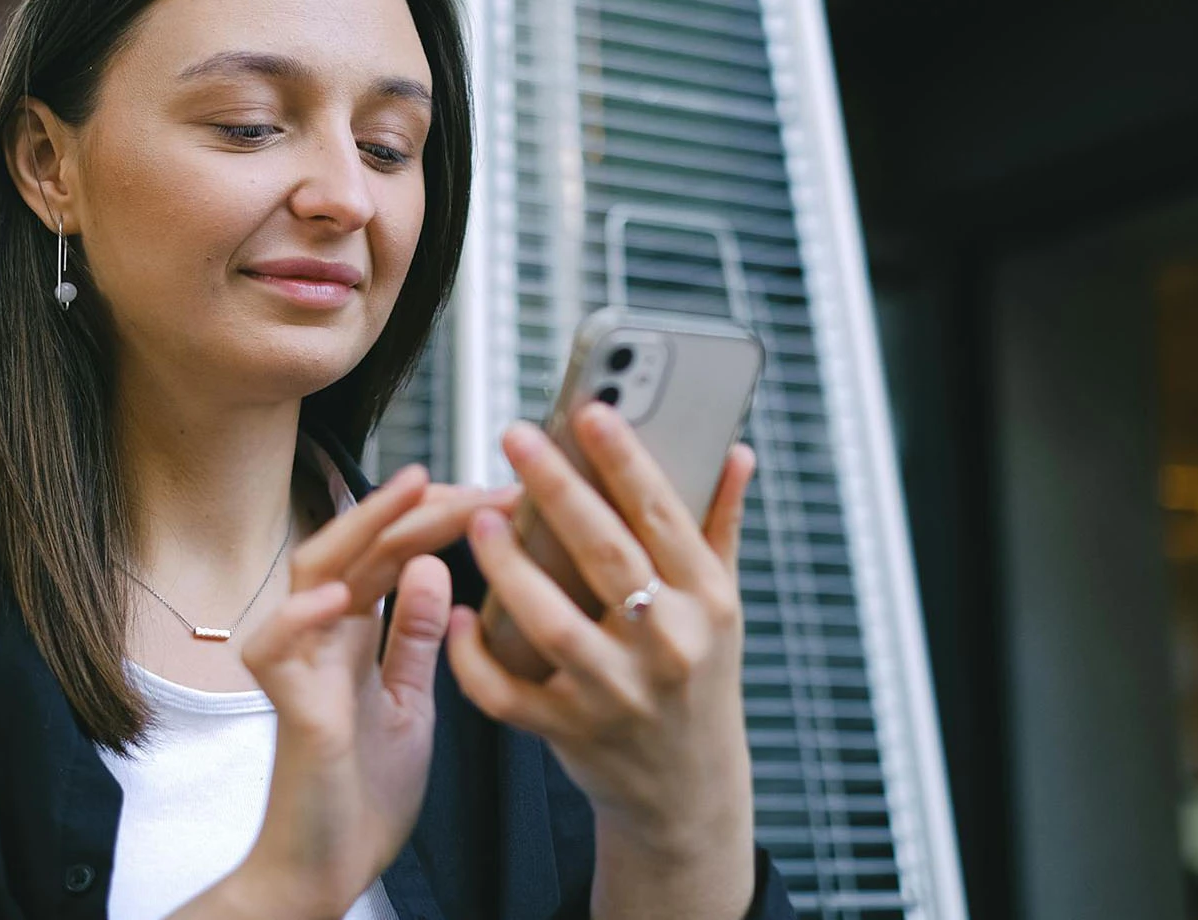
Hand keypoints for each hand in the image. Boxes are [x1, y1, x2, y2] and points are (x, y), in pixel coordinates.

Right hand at [225, 466, 516, 918]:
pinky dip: (301, 617)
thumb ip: (415, 634)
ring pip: (311, 572)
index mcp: (356, 632)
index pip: (393, 549)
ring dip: (360, 528)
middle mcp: (324, 635)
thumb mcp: (410, 699)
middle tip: (479, 484)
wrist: (330, 868)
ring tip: (410, 492)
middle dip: (417, 505)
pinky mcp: (289, 709)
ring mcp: (302, 667)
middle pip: (359, 544)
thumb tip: (432, 565)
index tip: (502, 495)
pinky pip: (273, 649)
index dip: (440, 514)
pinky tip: (341, 594)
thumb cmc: (364, 788)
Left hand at [444, 404, 758, 917]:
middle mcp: (668, 644)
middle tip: (516, 438)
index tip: (588, 410)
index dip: (624, 459)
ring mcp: (618, 692)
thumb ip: (719, 524)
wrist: (687, 788)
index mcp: (707, 600)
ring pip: (552, 622)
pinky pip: (508, 691)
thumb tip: (736, 449)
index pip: (663, 515)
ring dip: (510, 568)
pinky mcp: (571, 731)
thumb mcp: (722, 605)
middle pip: (606, 555)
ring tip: (480, 521)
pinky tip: (460, 615)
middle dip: (558, 490)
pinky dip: (475, 656)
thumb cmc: (700, 677)